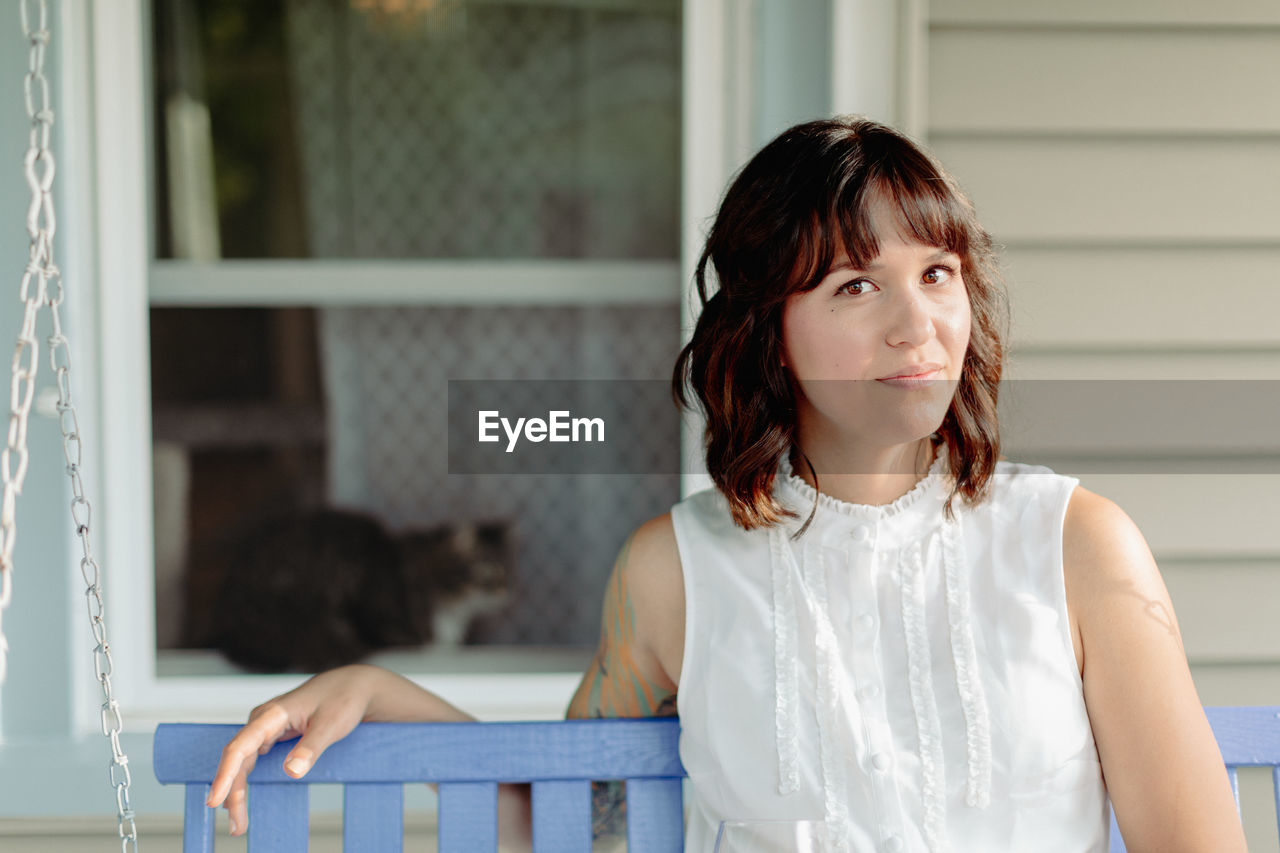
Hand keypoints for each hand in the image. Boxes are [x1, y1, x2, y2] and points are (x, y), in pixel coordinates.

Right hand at [205, 664, 385, 835]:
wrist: (354, 685)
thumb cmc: (344, 698)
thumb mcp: (332, 723)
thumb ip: (311, 747)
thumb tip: (292, 771)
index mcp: (273, 714)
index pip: (240, 748)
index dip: (225, 775)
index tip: (216, 800)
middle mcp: (264, 719)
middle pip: (238, 759)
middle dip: (233, 793)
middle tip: (237, 826)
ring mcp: (267, 726)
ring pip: (243, 761)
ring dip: (237, 790)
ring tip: (238, 821)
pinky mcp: (273, 733)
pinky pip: (251, 759)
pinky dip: (245, 779)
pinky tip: (240, 797)